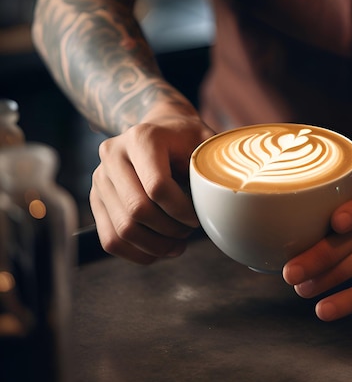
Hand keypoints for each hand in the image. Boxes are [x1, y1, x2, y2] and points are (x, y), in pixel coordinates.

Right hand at [90, 113, 212, 263]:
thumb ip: (215, 163)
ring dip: (155, 246)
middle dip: (169, 230)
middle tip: (189, 231)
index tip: (198, 217)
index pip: (157, 186)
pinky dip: (136, 253)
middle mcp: (113, 154)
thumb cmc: (188, 138)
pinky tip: (159, 250)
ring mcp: (100, 177)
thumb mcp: (205, 141)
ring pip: (122, 229)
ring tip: (178, 244)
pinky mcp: (96, 197)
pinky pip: (109, 238)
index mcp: (142, 137)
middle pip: (137, 210)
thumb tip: (227, 195)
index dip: (182, 211)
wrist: (160, 129)